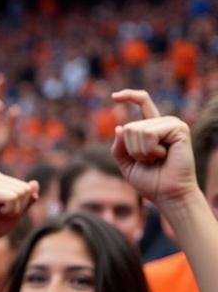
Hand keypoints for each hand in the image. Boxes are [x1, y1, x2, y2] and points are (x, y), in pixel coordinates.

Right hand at [0, 171, 38, 249]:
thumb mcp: (16, 211)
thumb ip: (27, 198)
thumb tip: (35, 183)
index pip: (25, 187)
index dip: (20, 204)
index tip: (3, 211)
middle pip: (24, 189)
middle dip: (18, 207)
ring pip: (20, 192)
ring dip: (12, 209)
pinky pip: (12, 198)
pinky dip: (9, 210)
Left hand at [111, 89, 197, 207]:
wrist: (168, 194)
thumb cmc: (150, 181)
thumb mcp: (126, 164)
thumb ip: (119, 147)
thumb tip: (119, 127)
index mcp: (152, 128)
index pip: (142, 103)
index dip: (129, 96)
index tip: (113, 96)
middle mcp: (163, 122)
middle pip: (129, 127)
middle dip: (132, 149)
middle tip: (149, 160)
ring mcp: (172, 124)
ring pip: (137, 130)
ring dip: (140, 151)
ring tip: (156, 159)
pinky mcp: (179, 129)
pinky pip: (149, 134)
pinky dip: (149, 150)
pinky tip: (163, 156)